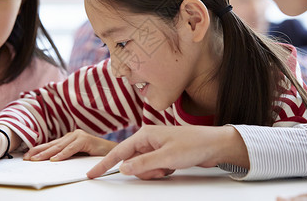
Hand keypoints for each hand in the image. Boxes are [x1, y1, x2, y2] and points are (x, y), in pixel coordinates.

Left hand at [23, 129, 117, 160]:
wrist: (112, 152)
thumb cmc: (94, 155)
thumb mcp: (76, 156)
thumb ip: (65, 156)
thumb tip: (49, 162)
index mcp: (69, 139)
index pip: (50, 145)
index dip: (38, 150)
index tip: (27, 156)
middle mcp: (73, 135)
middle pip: (52, 145)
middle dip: (38, 152)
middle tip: (27, 158)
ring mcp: (79, 136)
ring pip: (60, 146)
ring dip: (47, 153)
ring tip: (36, 159)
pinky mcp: (86, 139)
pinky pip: (72, 148)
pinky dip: (63, 154)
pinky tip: (55, 159)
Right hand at [87, 125, 248, 179]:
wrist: (214, 145)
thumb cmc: (194, 144)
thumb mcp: (166, 157)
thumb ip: (143, 164)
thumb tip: (124, 169)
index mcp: (145, 134)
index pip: (119, 151)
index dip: (105, 163)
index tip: (92, 172)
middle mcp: (148, 140)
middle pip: (131, 162)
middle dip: (144, 171)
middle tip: (161, 168)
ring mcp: (155, 147)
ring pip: (142, 167)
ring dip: (153, 172)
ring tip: (169, 167)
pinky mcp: (163, 154)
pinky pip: (152, 168)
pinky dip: (159, 171)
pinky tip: (171, 167)